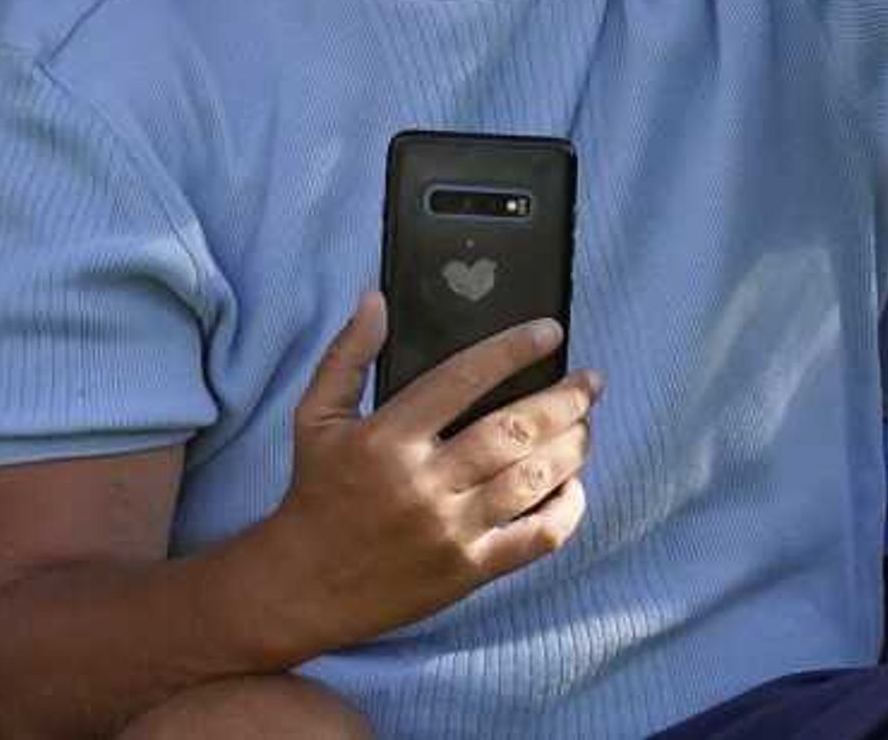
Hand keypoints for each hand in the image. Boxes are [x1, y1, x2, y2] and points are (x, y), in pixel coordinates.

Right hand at [250, 293, 599, 655]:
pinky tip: (573, 487)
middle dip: (564, 399)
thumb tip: (377, 299)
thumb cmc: (313, 494)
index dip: (514, 349)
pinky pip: (536, 538)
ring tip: (585, 425)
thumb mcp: (313, 419)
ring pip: (533, 478)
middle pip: (514, 429)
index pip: (464, 378)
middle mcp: (423, 482)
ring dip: (573, 446)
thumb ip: (346, 355)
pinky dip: (567, 511)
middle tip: (591, 382)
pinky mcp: (466, 570)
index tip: (551, 331)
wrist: (297, 588)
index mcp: (386, 438)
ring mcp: (448, 530)